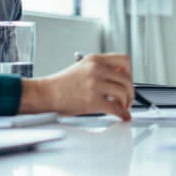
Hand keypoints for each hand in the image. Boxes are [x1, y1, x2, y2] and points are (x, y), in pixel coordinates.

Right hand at [20, 54, 134, 120]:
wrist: (45, 94)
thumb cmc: (61, 84)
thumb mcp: (82, 67)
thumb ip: (101, 69)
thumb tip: (120, 78)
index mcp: (95, 60)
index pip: (124, 60)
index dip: (129, 72)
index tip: (127, 80)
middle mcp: (97, 69)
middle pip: (126, 78)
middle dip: (130, 91)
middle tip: (128, 98)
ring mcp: (95, 84)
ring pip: (123, 92)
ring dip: (126, 102)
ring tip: (122, 107)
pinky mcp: (93, 101)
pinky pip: (115, 108)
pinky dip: (122, 114)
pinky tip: (122, 116)